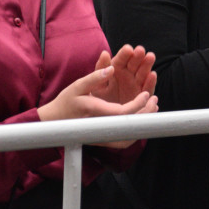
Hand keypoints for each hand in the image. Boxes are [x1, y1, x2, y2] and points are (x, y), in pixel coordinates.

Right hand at [37, 49, 158, 149]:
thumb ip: (94, 77)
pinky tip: (143, 117)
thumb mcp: (77, 86)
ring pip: (128, 135)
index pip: (121, 113)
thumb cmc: (66, 103)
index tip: (146, 94)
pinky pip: (124, 138)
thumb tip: (111, 68)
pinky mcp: (104, 140)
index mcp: (93, 111)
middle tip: (154, 100)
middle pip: (128, 126)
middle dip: (145, 114)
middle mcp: (98, 127)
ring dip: (143, 121)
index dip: (137, 105)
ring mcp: (101, 136)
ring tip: (153, 106)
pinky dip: (135, 128)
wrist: (54, 123)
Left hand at [89, 45, 157, 105]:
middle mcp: (128, 75)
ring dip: (147, 65)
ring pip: (143, 73)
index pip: (121, 59)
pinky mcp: (142, 95)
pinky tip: (152, 75)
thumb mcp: (97, 83)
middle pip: (135, 64)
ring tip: (150, 57)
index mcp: (116, 69)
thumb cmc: (97, 98)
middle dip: (138, 57)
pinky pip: (147, 88)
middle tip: (140, 50)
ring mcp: (136, 84)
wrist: (103, 117)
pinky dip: (150, 82)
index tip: (128, 49)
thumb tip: (104, 53)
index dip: (125, 54)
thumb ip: (100, 69)